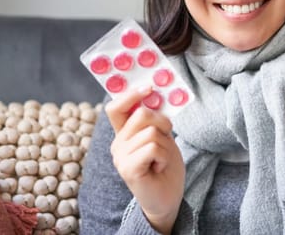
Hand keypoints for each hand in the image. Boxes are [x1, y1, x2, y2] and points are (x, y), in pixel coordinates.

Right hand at [106, 85, 184, 233]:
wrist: (167, 198)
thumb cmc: (165, 167)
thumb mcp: (162, 138)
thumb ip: (155, 120)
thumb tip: (155, 95)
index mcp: (124, 134)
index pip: (117, 107)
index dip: (130, 94)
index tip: (149, 86)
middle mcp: (117, 143)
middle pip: (142, 114)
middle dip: (163, 124)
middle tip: (165, 141)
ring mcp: (120, 156)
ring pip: (151, 131)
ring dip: (165, 145)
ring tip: (161, 160)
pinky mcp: (128, 168)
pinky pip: (152, 147)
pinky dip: (164, 156)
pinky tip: (159, 167)